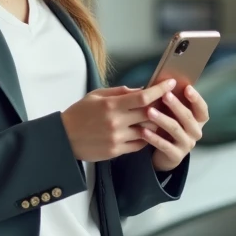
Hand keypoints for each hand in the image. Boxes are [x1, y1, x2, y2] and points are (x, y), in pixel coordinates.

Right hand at [61, 80, 177, 161]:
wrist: (64, 138)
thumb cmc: (79, 114)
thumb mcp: (96, 95)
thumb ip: (119, 92)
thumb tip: (141, 89)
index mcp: (111, 105)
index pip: (143, 97)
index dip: (160, 90)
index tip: (170, 83)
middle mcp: (116, 121)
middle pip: (150, 114)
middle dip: (162, 107)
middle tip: (168, 102)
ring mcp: (117, 138)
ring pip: (147, 131)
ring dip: (155, 124)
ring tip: (158, 118)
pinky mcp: (116, 151)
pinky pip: (139, 144)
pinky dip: (145, 137)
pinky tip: (145, 131)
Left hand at [141, 84, 209, 171]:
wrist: (165, 154)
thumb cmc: (169, 127)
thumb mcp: (174, 115)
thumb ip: (174, 102)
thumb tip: (165, 83)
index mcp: (198, 120)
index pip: (202, 108)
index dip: (196, 98)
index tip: (187, 87)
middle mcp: (196, 132)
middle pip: (188, 117)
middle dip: (176, 105)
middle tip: (164, 95)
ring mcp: (187, 144)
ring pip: (175, 130)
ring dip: (162, 119)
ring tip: (149, 111)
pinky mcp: (176, 156)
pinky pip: (165, 145)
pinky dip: (154, 138)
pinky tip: (144, 131)